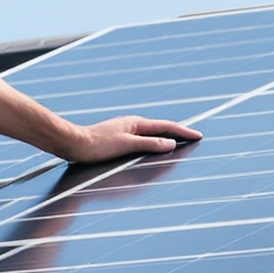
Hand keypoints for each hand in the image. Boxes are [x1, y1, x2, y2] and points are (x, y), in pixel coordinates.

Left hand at [62, 115, 202, 163]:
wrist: (74, 145)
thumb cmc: (97, 145)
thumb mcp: (127, 144)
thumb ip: (150, 144)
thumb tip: (170, 143)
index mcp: (136, 123)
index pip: (167, 127)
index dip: (184, 132)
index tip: (198, 135)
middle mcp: (132, 125)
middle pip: (161, 129)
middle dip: (179, 133)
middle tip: (194, 137)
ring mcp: (126, 131)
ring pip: (153, 134)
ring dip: (167, 138)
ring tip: (180, 142)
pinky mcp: (119, 139)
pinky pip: (144, 140)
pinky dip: (155, 143)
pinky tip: (154, 148)